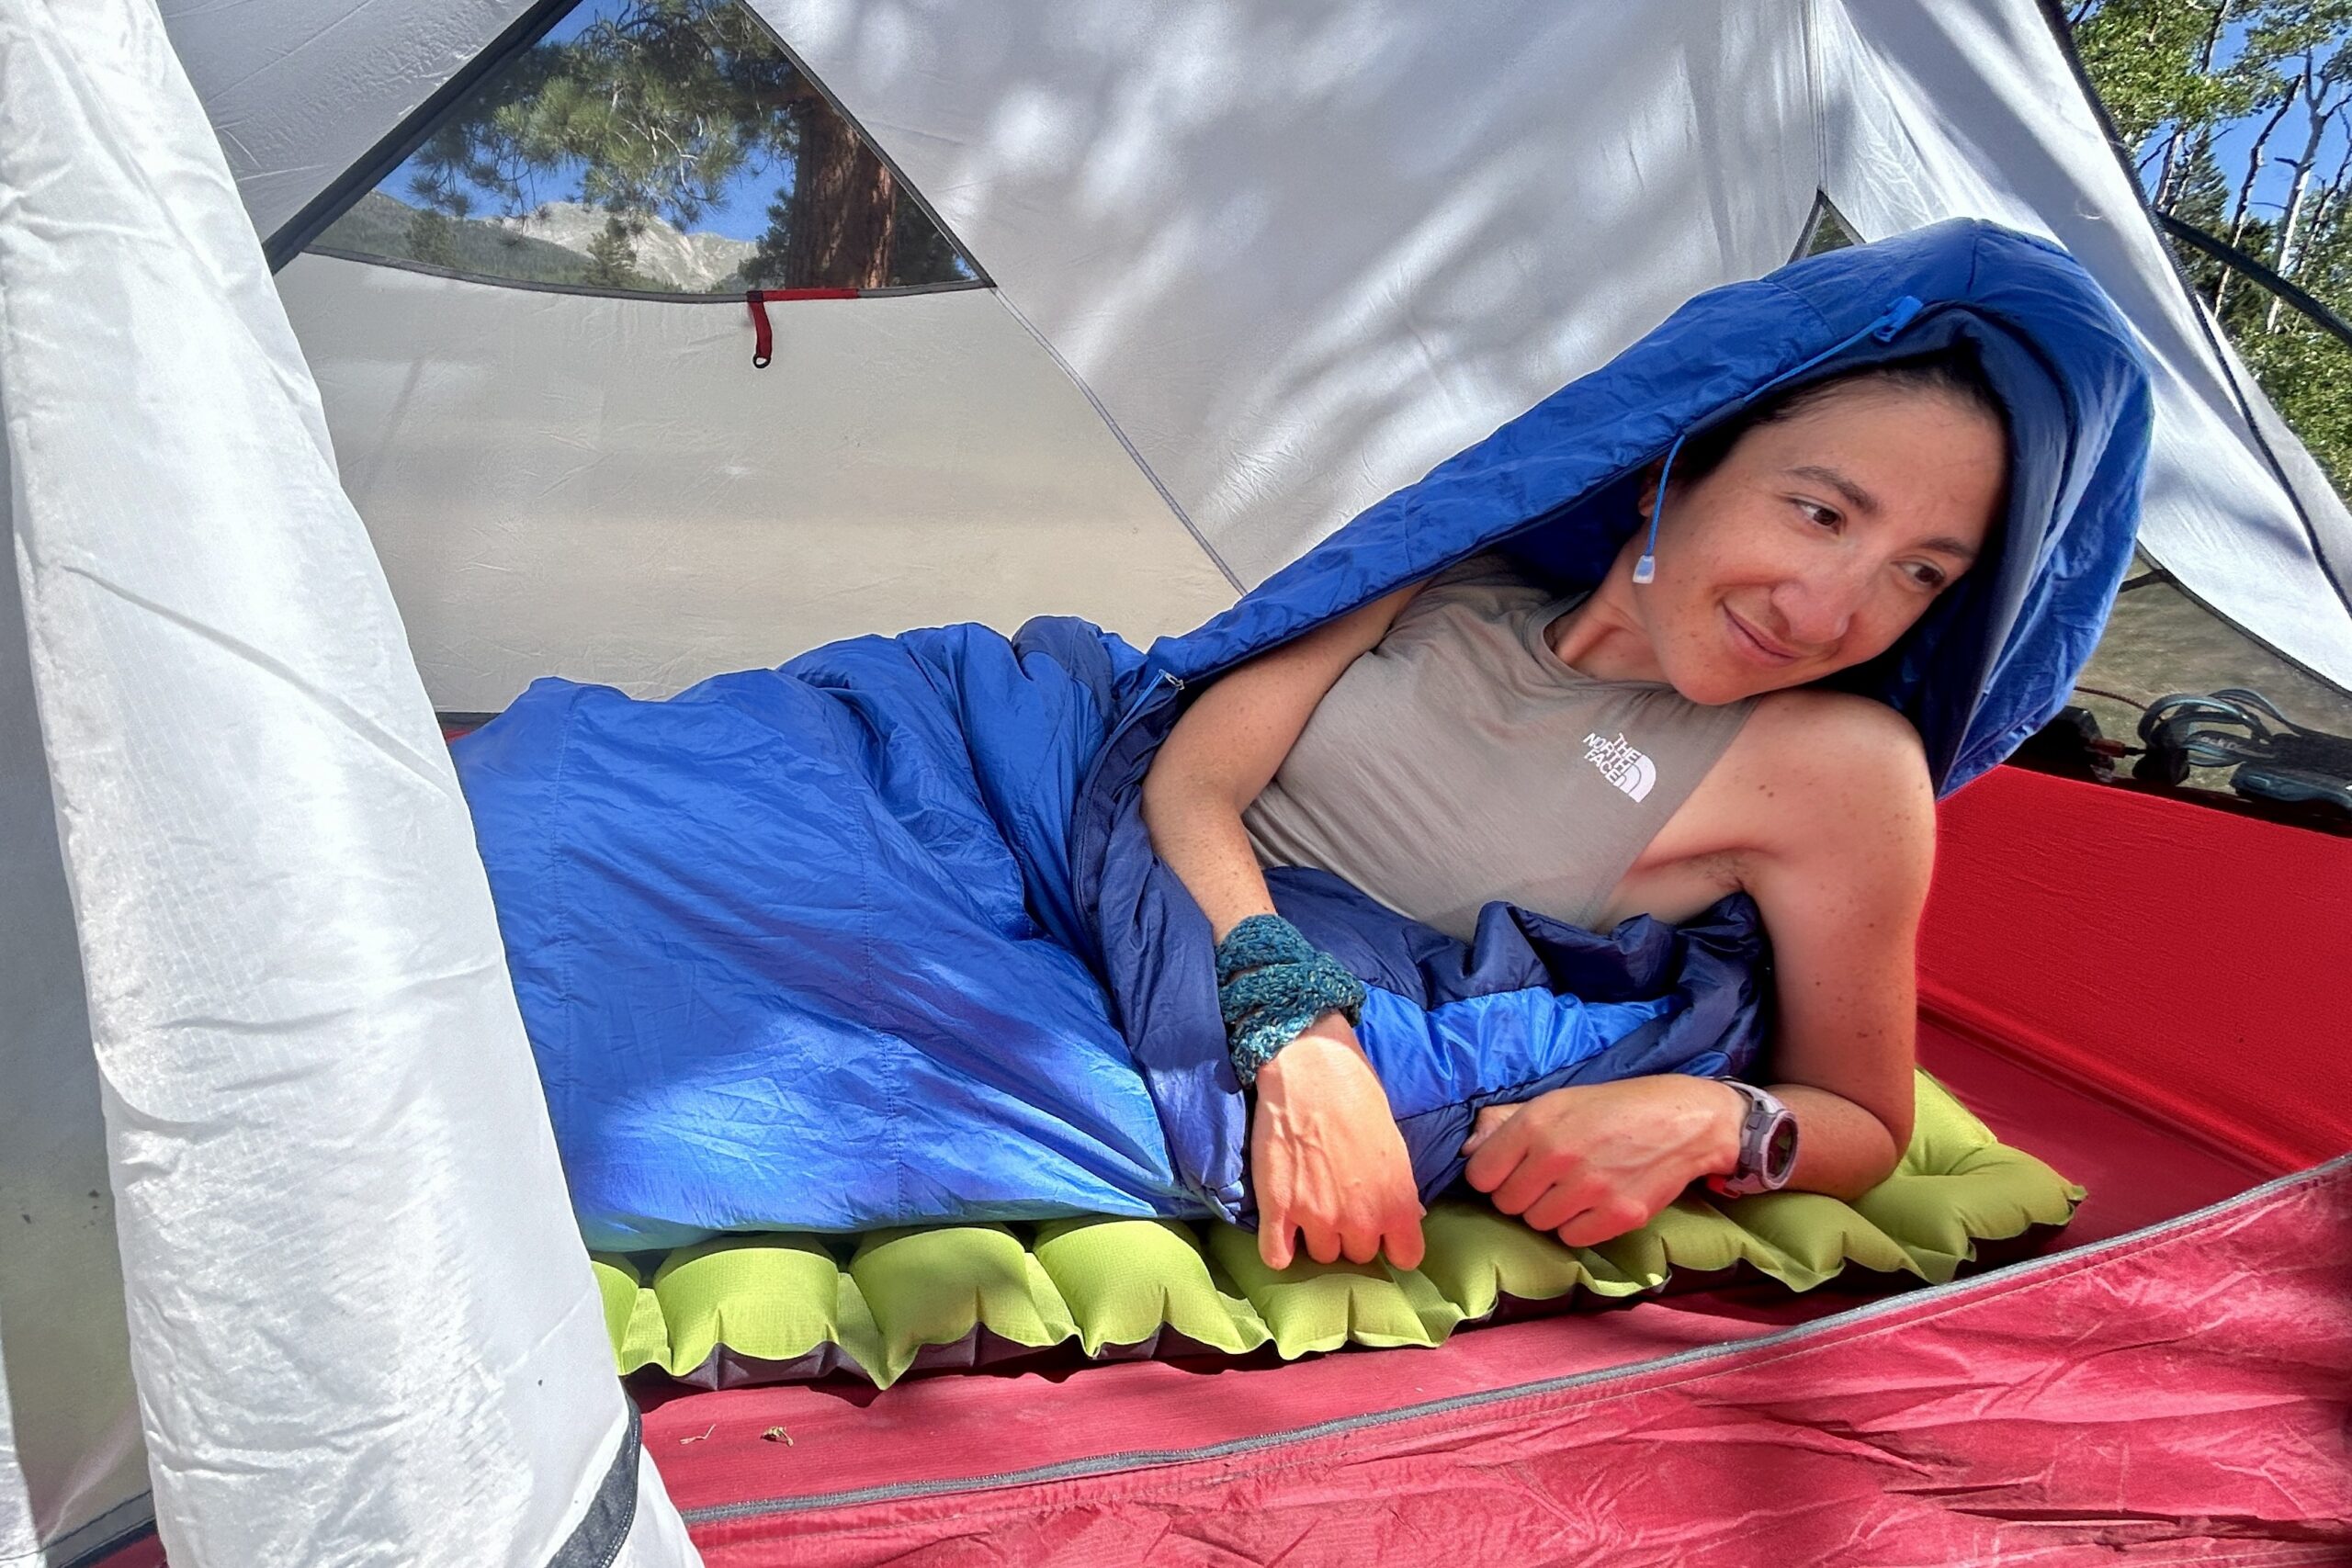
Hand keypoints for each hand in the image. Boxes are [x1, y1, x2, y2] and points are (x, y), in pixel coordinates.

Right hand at [1250, 1015, 1425, 1270]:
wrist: (1311, 1069)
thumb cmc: (1359, 1096)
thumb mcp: (1395, 1144)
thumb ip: (1401, 1189)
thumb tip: (1410, 1217)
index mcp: (1398, 1204)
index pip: (1407, 1257)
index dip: (1394, 1244)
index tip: (1383, 1231)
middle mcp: (1360, 1220)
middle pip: (1358, 1255)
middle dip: (1351, 1232)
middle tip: (1340, 1201)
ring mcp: (1317, 1218)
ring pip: (1320, 1254)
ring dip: (1316, 1235)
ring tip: (1309, 1202)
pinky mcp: (1278, 1208)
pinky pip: (1276, 1257)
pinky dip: (1277, 1249)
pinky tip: (1281, 1230)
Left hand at [1460, 1076, 1743, 1246]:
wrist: (1685, 1120)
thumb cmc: (1615, 1107)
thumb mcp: (1557, 1101)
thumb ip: (1507, 1124)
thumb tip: (1468, 1150)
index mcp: (1538, 1123)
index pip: (1481, 1173)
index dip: (1492, 1175)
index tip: (1510, 1170)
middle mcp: (1559, 1156)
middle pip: (1507, 1203)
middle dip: (1520, 1194)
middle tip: (1546, 1179)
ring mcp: (1591, 1189)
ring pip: (1537, 1223)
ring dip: (1549, 1211)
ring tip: (1572, 1189)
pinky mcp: (1619, 1216)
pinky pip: (1571, 1238)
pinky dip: (1577, 1226)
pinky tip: (1593, 1203)